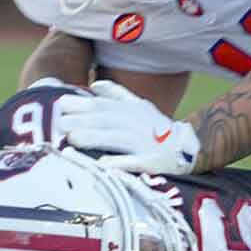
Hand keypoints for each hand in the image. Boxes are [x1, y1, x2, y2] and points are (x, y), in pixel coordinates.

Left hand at [53, 80, 199, 174]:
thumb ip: (118, 96)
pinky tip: (103, 165)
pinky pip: (136, 162)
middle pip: (108, 120)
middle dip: (84, 120)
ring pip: (118, 138)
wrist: (189, 150)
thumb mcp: (141, 107)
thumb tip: (95, 85)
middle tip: (61, 123)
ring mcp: (146, 143)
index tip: (62, 104)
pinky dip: (120, 163)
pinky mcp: (154, 162)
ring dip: (96, 138)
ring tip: (73, 139)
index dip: (83, 104)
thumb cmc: (157, 129)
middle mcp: (139, 124)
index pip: (104, 105)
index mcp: (133, 110)